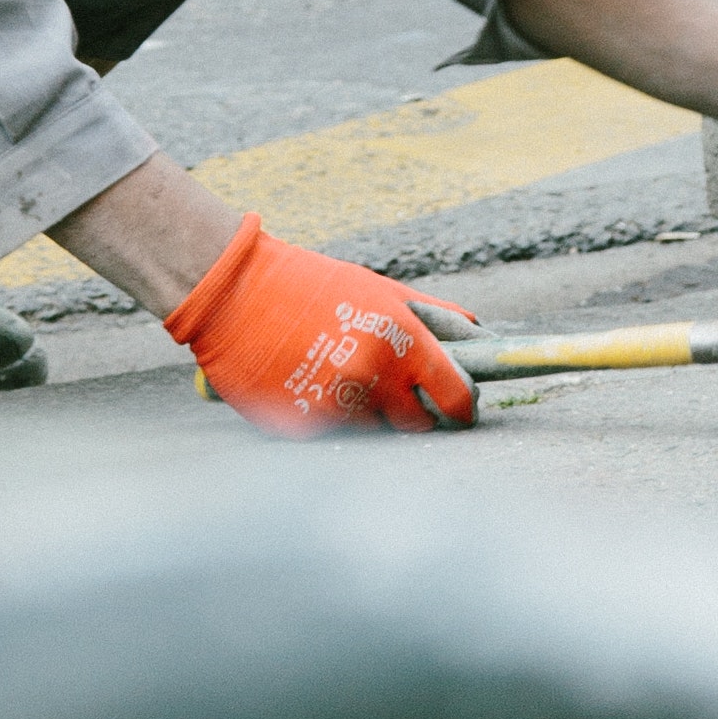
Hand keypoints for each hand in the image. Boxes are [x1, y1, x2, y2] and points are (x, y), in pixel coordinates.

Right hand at [161, 215, 482, 432]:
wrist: (234, 293)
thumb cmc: (311, 284)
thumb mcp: (379, 289)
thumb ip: (434, 316)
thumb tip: (482, 333)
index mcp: (401, 340)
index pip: (456, 396)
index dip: (463, 408)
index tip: (461, 411)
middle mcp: (374, 377)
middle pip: (417, 424)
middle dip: (413, 414)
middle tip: (395, 394)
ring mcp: (337, 404)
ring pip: (373, 431)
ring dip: (366, 414)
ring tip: (339, 378)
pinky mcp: (302, 426)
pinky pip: (332, 434)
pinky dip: (327, 418)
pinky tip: (308, 386)